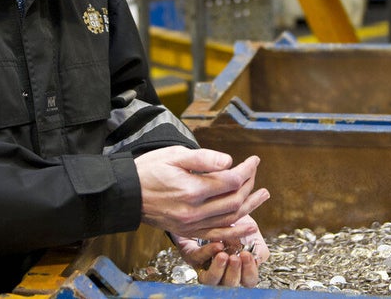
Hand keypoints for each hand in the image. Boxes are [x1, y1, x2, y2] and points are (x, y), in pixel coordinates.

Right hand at [134, 146, 268, 240]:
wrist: (127, 193)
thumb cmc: (149, 169)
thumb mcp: (174, 155)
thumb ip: (203, 158)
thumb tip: (229, 162)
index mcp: (191, 189)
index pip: (230, 181)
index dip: (247, 170)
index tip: (254, 160)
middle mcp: (193, 211)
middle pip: (233, 200)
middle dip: (249, 185)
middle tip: (255, 171)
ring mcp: (190, 224)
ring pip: (229, 218)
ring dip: (250, 207)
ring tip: (264, 195)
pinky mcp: (187, 232)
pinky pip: (216, 234)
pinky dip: (235, 231)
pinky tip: (249, 225)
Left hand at [172, 216, 270, 286]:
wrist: (216, 205)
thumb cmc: (235, 222)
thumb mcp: (251, 233)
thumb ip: (258, 248)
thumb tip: (256, 260)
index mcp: (239, 267)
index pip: (247, 281)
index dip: (249, 272)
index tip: (248, 256)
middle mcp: (222, 270)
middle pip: (228, 285)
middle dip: (234, 273)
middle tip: (236, 258)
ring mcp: (205, 265)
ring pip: (209, 280)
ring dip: (218, 270)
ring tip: (224, 255)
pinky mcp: (190, 254)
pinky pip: (197, 259)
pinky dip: (207, 252)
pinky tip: (216, 244)